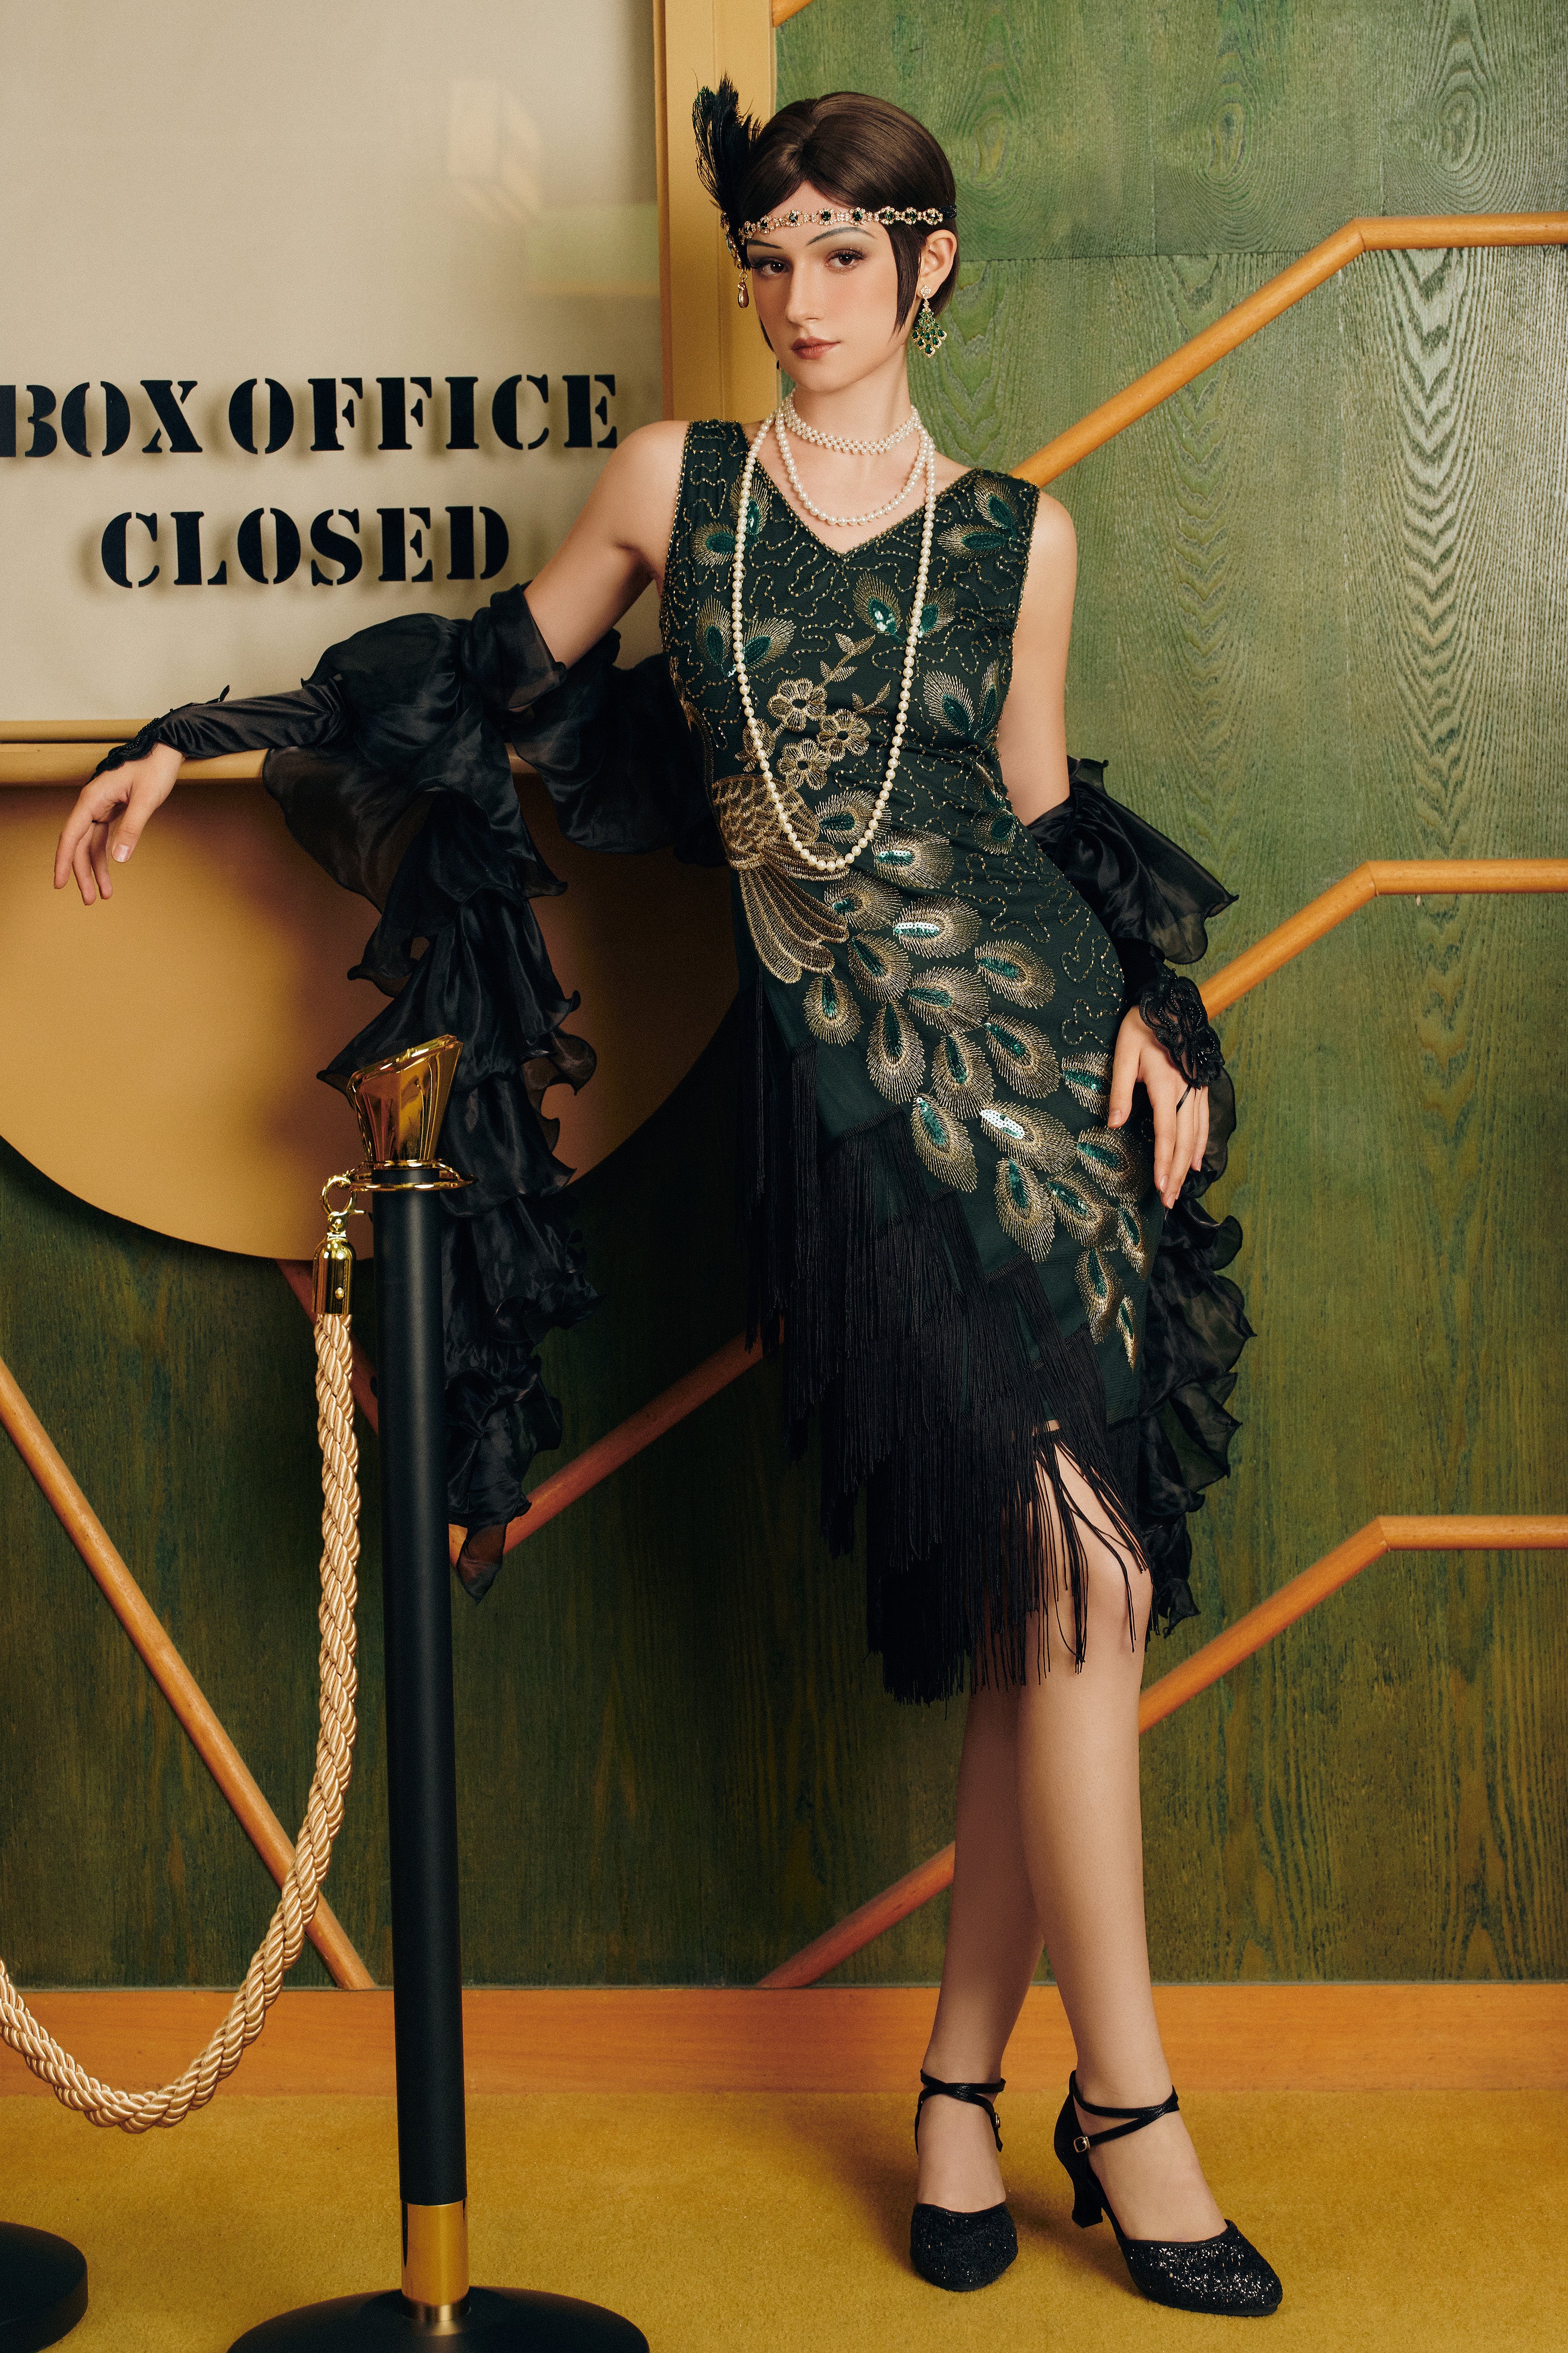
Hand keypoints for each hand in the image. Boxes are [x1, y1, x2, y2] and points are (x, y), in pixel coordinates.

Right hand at [53, 742, 182, 904]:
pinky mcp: (113, 811)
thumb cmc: (154, 769)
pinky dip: (106, 856)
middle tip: (89, 900)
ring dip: (95, 869)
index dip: (63, 861)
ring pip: (91, 844)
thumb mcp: (146, 800)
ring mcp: (101, 808)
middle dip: (82, 873)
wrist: (166, 751)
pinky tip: (109, 874)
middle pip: (79, 844)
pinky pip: (103, 838)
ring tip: (103, 895)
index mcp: (92, 799)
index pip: (71, 835)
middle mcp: (92, 804)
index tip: (60, 883)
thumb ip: (131, 828)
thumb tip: (119, 858)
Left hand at [1108, 1004, 1209, 1209]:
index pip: (1166, 1133)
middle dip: (1177, 1174)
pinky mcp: (1201, 1086)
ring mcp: (1197, 1090)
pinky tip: (1197, 1159)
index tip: (1161, 1187)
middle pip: (1184, 1141)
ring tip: (1182, 1188)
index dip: (1165, 1163)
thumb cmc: (1141, 1027)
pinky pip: (1204, 1120)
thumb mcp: (1123, 1054)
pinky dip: (1201, 1142)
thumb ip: (1119, 1090)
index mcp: (1165, 1086)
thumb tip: (1112, 1125)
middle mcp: (1186, 1091)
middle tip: (1170, 1201)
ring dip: (1189, 1163)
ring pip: (1196, 1134)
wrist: (1170, 1003)